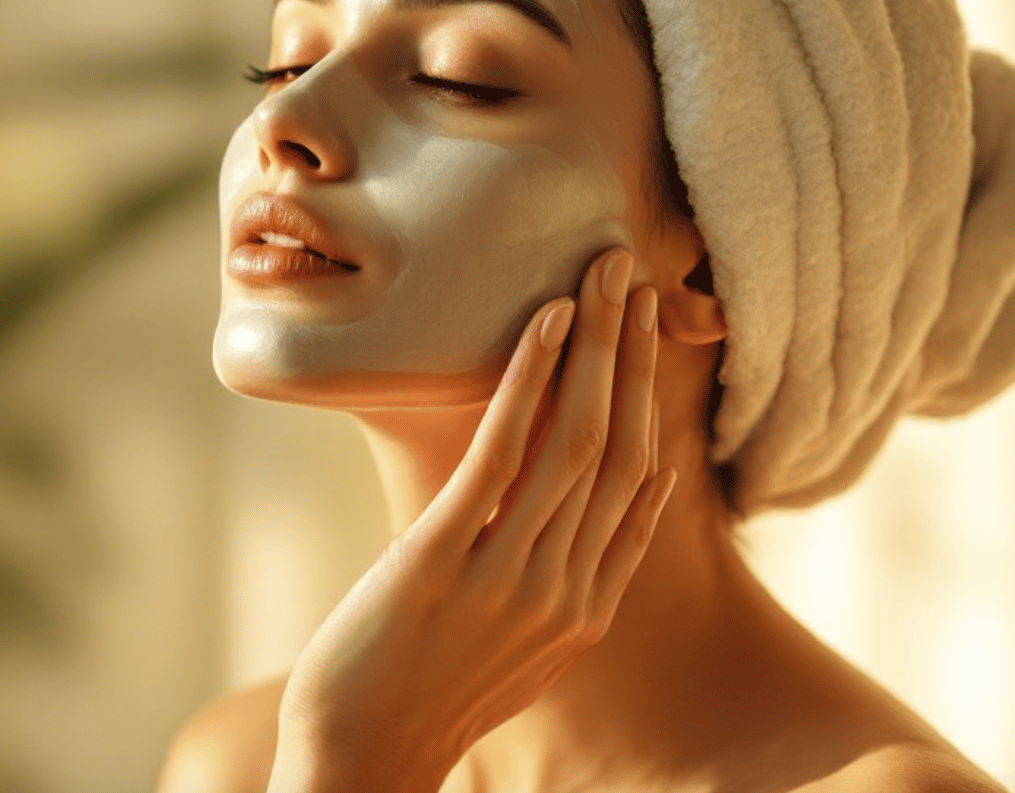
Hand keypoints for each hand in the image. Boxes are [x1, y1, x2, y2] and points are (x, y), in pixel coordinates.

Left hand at [267, 249, 676, 792]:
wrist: (361, 756)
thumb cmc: (426, 691)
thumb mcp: (522, 642)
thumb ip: (568, 578)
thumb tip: (615, 505)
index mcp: (586, 609)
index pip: (641, 486)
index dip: (651, 398)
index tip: (653, 330)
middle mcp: (565, 593)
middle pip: (621, 448)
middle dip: (632, 352)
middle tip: (634, 271)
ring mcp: (509, 580)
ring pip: (577, 442)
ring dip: (595, 348)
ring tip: (601, 275)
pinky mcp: (443, 564)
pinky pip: (500, 457)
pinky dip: (529, 382)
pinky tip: (543, 324)